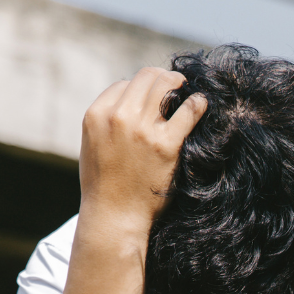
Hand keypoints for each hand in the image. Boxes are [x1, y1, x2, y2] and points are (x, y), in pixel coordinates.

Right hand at [78, 66, 207, 232]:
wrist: (114, 217)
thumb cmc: (104, 185)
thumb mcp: (92, 145)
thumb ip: (107, 121)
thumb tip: (131, 101)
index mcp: (96, 115)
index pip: (123, 84)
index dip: (139, 89)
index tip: (150, 98)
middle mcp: (118, 117)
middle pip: (146, 77)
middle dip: (162, 79)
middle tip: (174, 86)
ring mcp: (143, 130)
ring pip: (166, 85)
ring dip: (179, 84)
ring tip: (186, 91)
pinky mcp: (166, 145)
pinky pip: (189, 110)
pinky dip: (197, 103)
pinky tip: (200, 105)